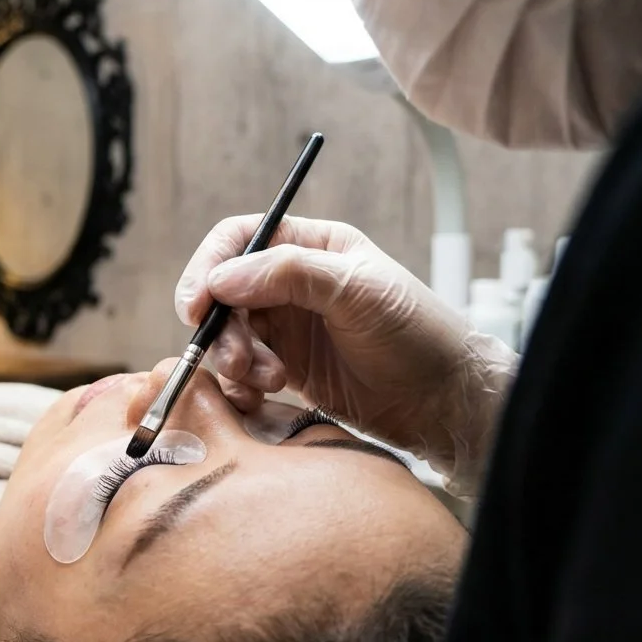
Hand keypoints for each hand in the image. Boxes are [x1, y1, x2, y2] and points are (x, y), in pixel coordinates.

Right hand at [175, 214, 517, 495]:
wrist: (443, 402)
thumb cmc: (418, 334)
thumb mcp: (359, 291)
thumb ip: (290, 274)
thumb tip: (223, 277)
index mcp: (312, 246)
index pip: (239, 240)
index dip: (210, 267)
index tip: (198, 305)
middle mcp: (292, 283)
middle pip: (224, 292)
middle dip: (222, 327)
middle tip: (239, 360)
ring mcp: (287, 326)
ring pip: (228, 335)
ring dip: (235, 360)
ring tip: (270, 381)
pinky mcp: (286, 367)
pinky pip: (240, 372)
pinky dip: (241, 386)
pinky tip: (264, 397)